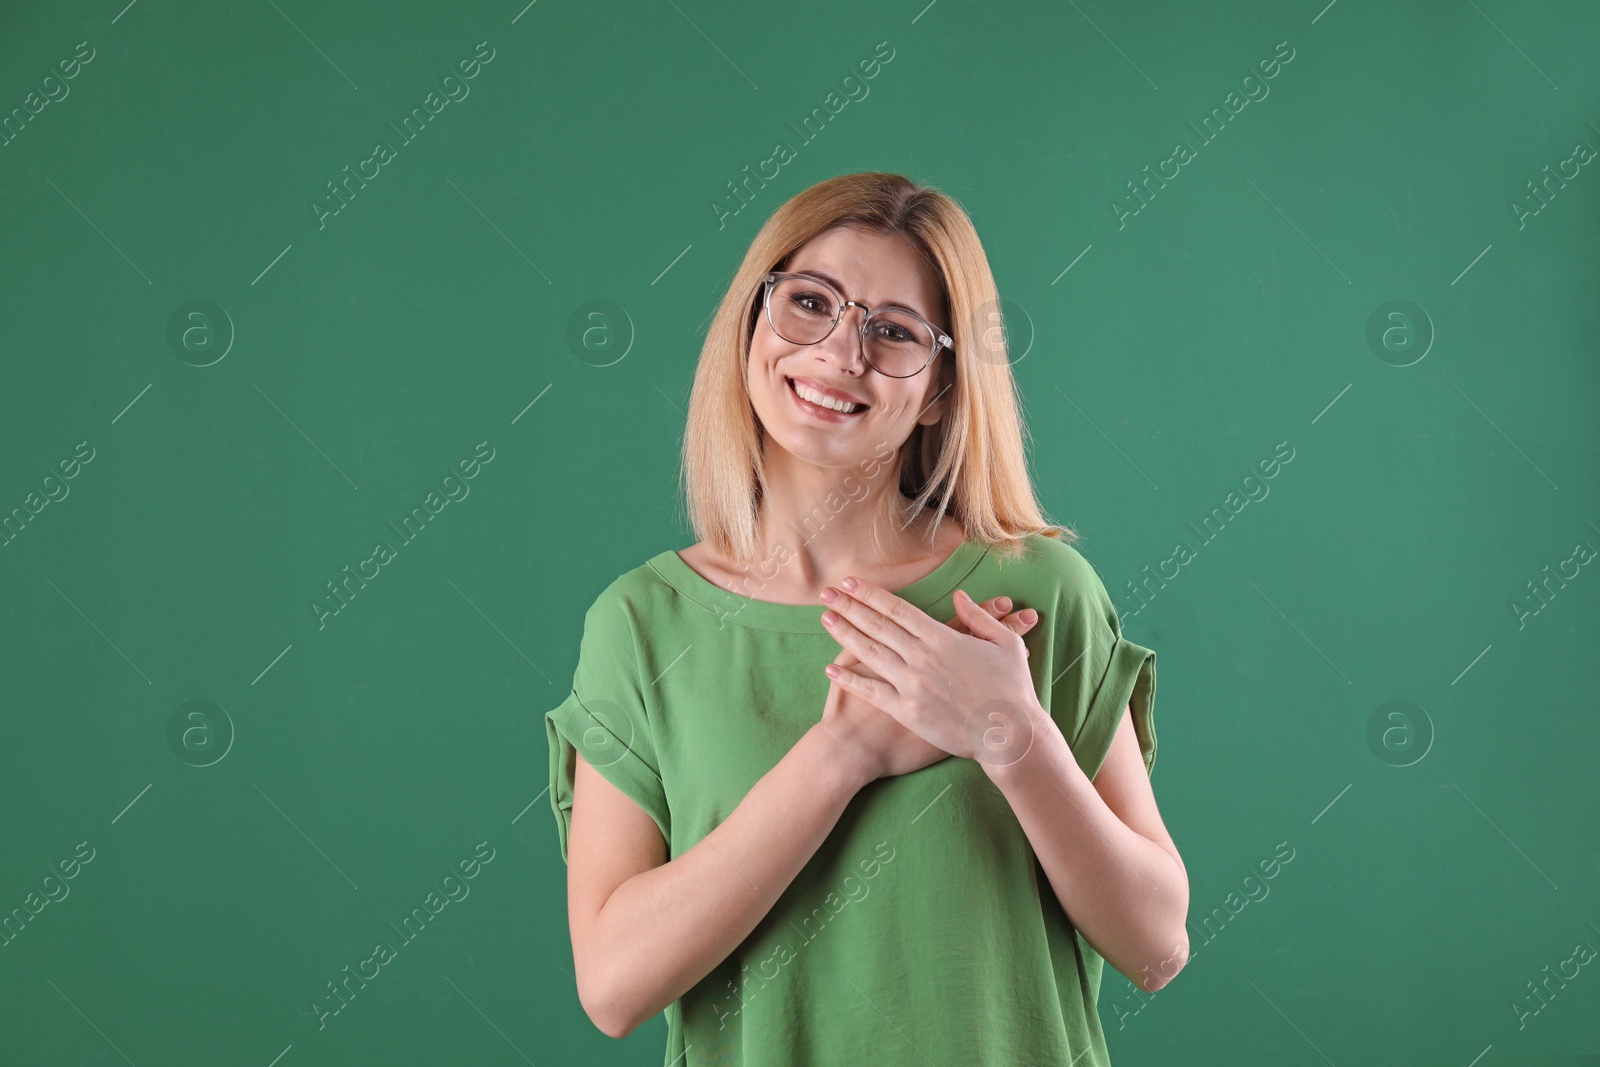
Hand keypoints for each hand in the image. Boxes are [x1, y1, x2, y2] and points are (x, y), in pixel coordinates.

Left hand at [819, 596, 1041, 785]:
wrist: (1008, 733)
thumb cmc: (1011, 689)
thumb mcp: (1005, 644)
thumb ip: (978, 618)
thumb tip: (959, 597)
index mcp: (943, 638)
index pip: (898, 610)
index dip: (871, 594)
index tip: (851, 582)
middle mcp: (922, 657)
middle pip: (877, 625)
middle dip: (849, 606)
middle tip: (826, 593)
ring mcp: (912, 684)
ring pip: (870, 653)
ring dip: (844, 633)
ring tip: (825, 618)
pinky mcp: (907, 711)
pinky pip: (872, 692)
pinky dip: (849, 680)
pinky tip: (830, 668)